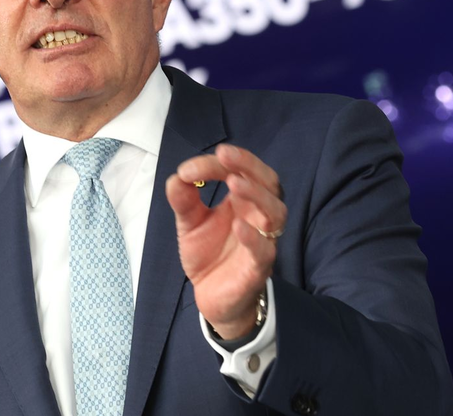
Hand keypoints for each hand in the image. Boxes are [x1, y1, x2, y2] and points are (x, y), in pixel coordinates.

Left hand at [165, 144, 286, 338]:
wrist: (211, 297)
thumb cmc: (209, 254)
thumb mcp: (190, 224)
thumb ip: (184, 200)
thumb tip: (178, 176)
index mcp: (243, 200)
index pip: (239, 171)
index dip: (216, 165)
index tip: (189, 169)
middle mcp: (258, 215)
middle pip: (268, 182)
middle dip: (248, 165)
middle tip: (224, 155)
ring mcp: (262, 240)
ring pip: (275, 212)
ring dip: (256, 194)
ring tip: (234, 184)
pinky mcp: (258, 268)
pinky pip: (264, 250)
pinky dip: (253, 237)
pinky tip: (238, 225)